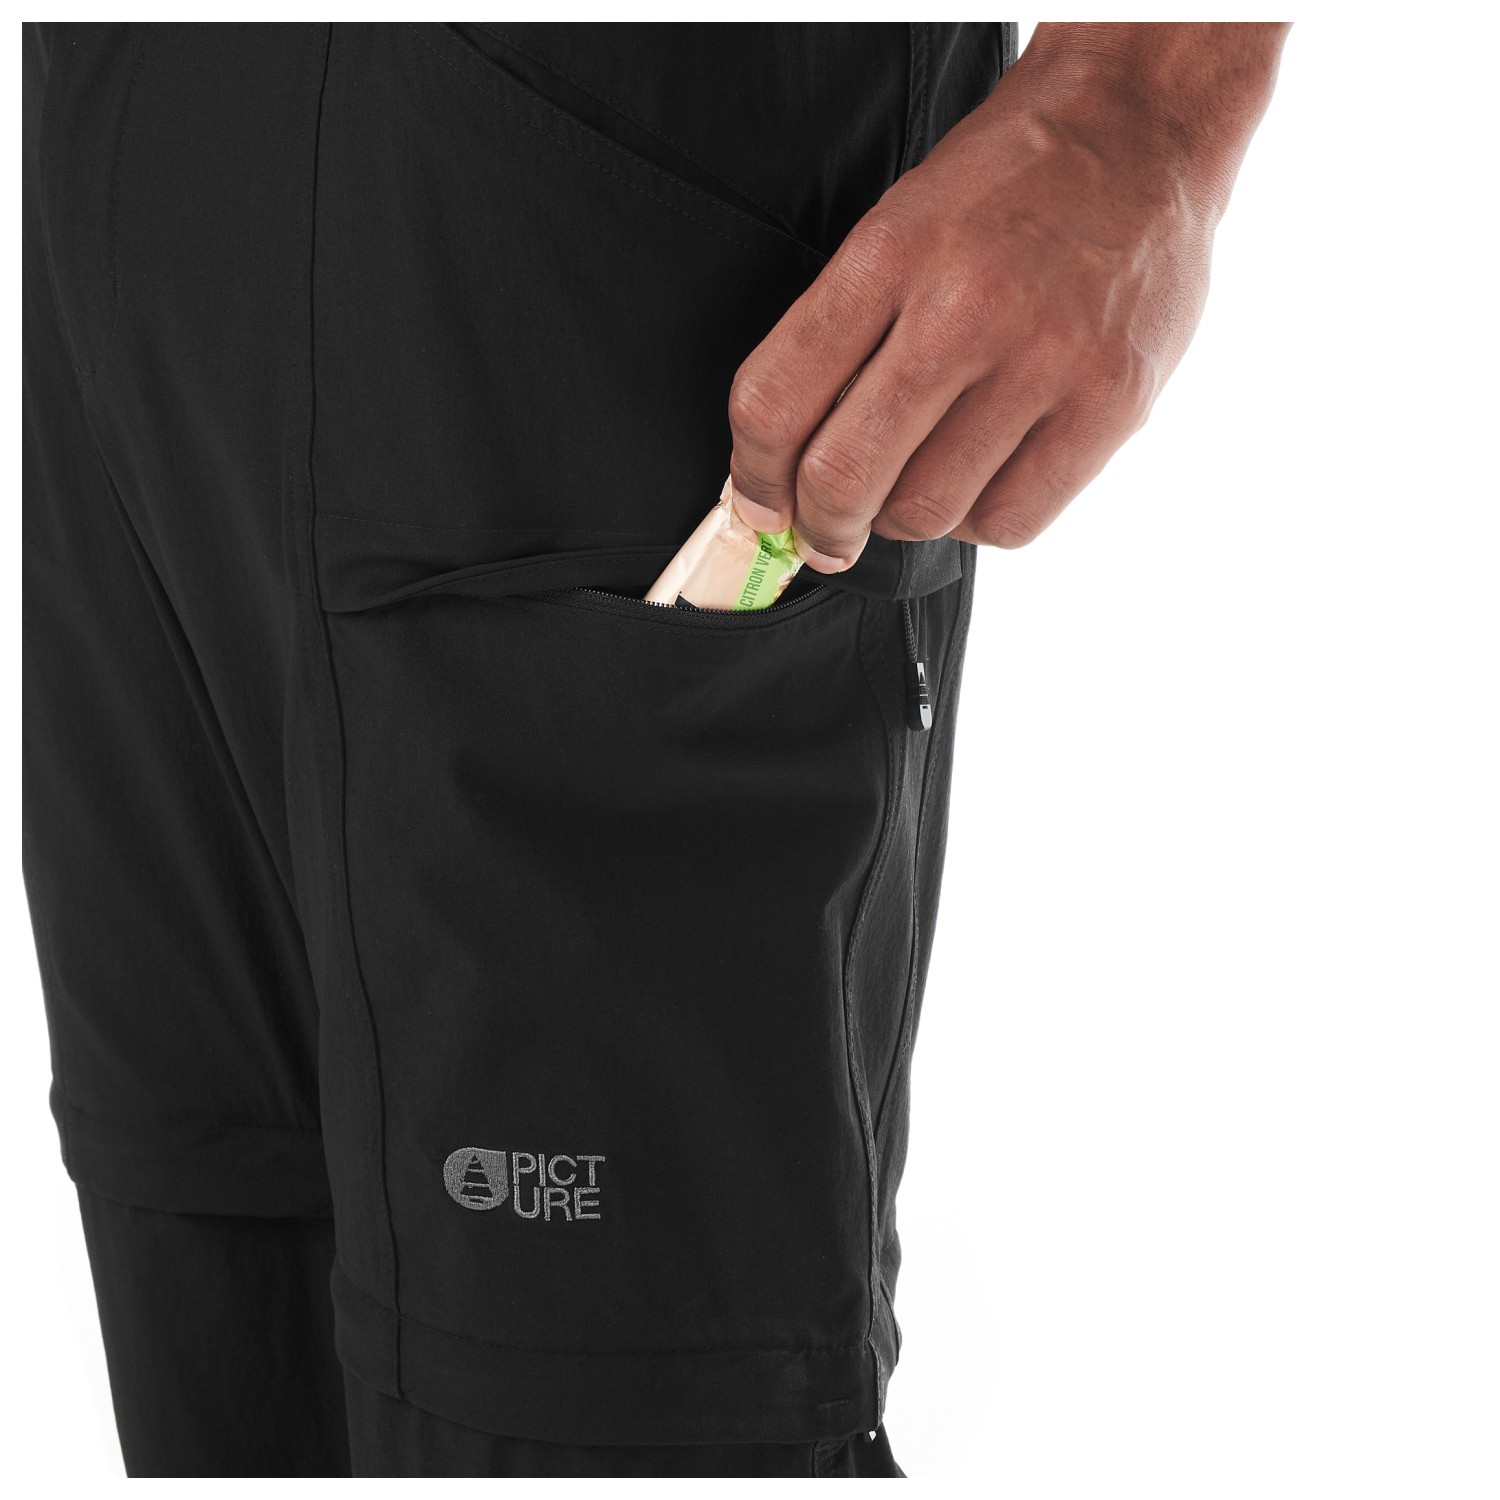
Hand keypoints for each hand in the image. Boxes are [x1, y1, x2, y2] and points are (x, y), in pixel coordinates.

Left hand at [727, 23, 1287, 569]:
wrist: (1139, 124)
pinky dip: (981, 521)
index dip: (752, 477)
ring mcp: (1045, 360)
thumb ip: (838, 340)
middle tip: (825, 534)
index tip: (758, 505)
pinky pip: (1011, 522)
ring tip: (920, 481)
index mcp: (889, 256)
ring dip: (905, 520)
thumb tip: (786, 467)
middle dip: (820, 527)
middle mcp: (964, 309)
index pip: (775, 402)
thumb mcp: (895, 226)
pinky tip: (984, 480)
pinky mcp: (1111, 403)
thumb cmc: (1005, 185)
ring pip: (927, 512)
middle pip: (845, 476)